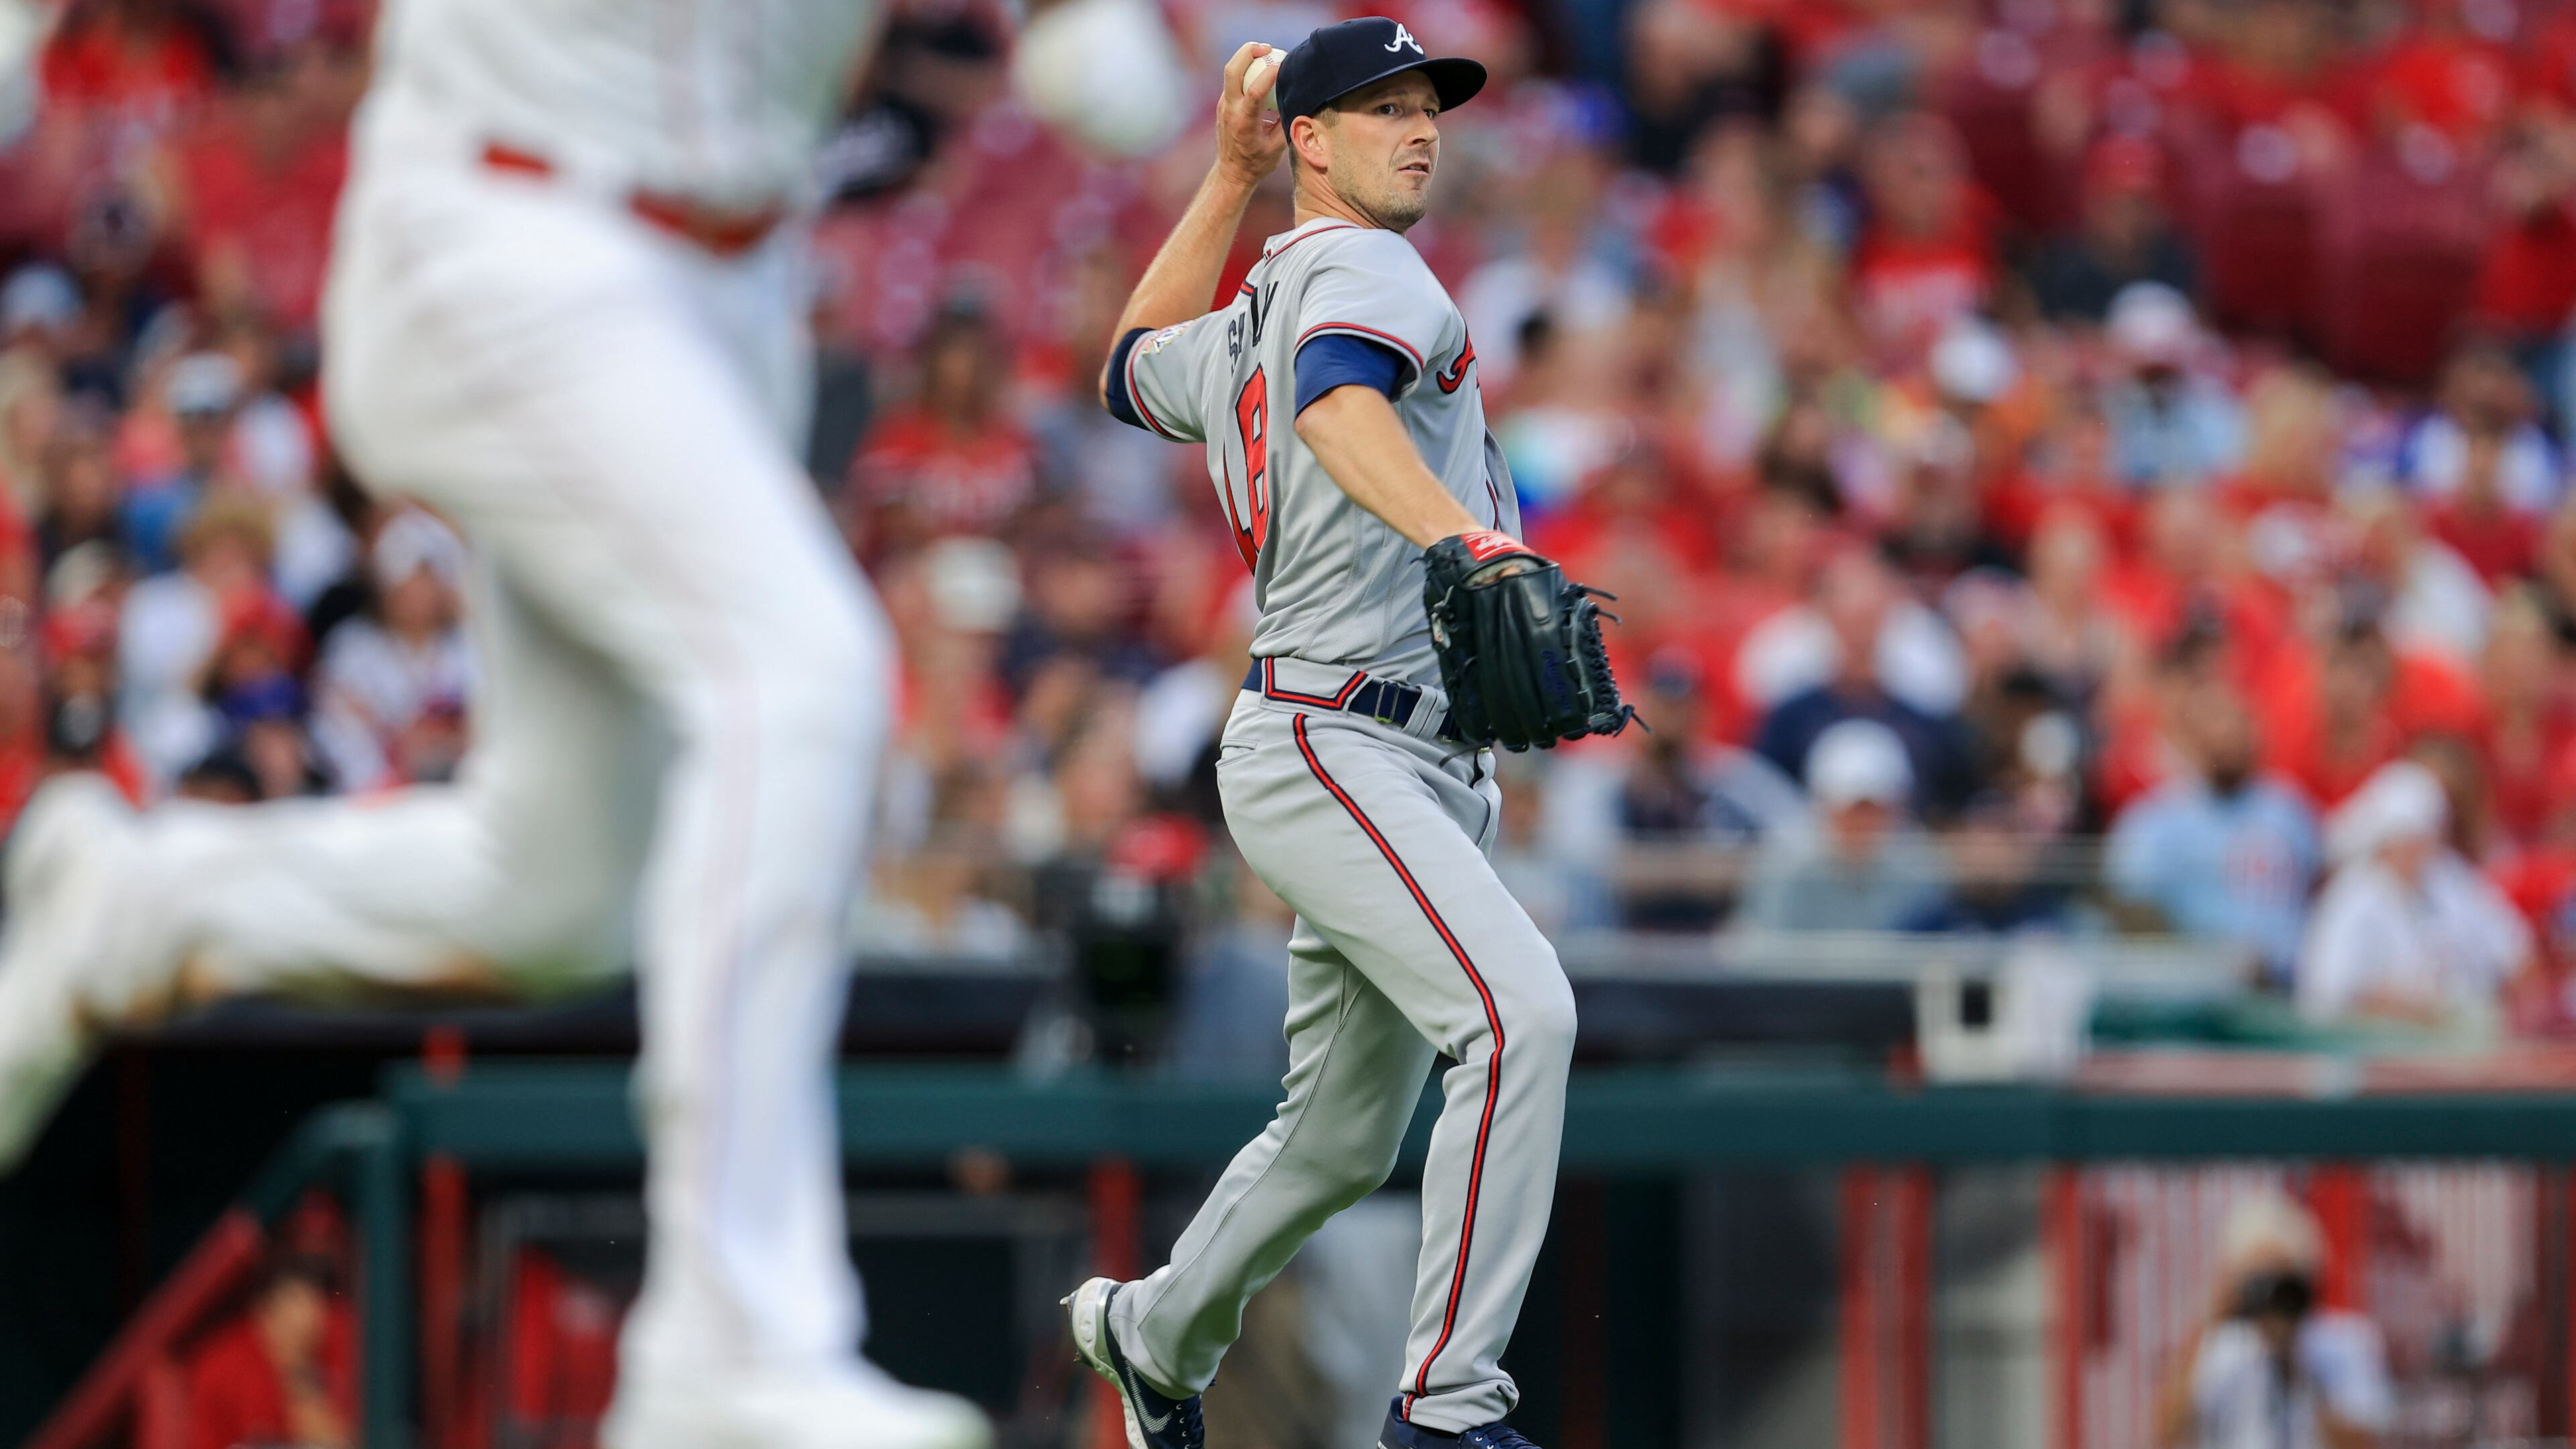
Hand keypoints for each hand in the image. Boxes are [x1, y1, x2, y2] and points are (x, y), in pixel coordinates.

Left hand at [1215, 41, 1285, 188]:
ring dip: (1246, 57)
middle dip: (1248, 52)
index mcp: (1244, 122)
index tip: (1283, 65)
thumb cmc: (1257, 163)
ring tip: (1266, 52)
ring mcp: (1223, 105)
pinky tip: (1260, 69)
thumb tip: (1298, 100)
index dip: (1269, 74)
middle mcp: (1230, 110)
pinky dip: (1246, 70)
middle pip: (1232, 69)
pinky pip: (1233, 80)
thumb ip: (1286, 121)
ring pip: (1230, 71)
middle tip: (1268, 48)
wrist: (1231, 174)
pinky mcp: (1223, 104)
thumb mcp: (1277, 146)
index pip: (1254, 91)